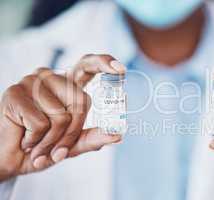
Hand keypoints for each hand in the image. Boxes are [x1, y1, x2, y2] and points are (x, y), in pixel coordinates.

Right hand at [0, 54, 125, 181]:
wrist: (9, 160)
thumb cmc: (42, 147)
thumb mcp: (72, 145)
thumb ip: (93, 138)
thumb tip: (117, 135)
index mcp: (68, 86)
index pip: (88, 65)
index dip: (104, 63)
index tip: (121, 69)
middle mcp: (51, 78)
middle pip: (81, 102)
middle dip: (73, 133)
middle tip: (58, 151)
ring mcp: (32, 82)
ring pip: (62, 115)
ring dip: (52, 141)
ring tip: (38, 146)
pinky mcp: (15, 93)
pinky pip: (41, 123)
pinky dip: (36, 141)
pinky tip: (25, 141)